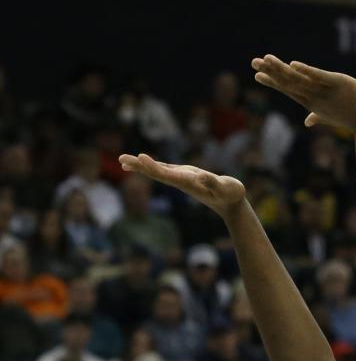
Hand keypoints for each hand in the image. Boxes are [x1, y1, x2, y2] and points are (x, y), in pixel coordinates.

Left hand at [119, 153, 245, 218]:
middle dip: (139, 166)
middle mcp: (180, 181)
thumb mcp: (225, 188)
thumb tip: (202, 176)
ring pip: (157, 171)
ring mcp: (181, 179)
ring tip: (123, 161)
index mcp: (188, 182)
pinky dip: (152, 165)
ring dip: (140, 166)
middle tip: (121, 159)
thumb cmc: (230, 194)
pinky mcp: (184, 176)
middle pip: (155, 173)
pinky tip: (144, 163)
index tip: (140, 157)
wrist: (230, 204)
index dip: (153, 166)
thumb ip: (213, 183)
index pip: (166, 174)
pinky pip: (164, 170)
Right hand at [252, 56, 355, 132]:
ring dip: (282, 68)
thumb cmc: (351, 117)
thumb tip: (307, 122)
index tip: (257, 74)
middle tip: (253, 62)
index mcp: (311, 102)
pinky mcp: (338, 83)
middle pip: (288, 82)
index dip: (273, 81)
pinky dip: (306, 71)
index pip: (288, 89)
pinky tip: (293, 63)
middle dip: (271, 72)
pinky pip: (319, 76)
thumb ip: (316, 116)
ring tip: (267, 59)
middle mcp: (314, 97)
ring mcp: (325, 91)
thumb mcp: (330, 116)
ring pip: (299, 78)